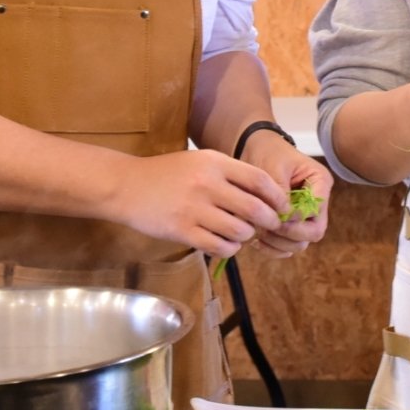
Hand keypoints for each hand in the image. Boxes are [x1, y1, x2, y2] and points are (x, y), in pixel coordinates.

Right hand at [110, 150, 287, 258]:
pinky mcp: (183, 231)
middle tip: (270, 225)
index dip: (277, 196)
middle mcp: (207, 184)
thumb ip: (230, 173)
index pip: (260, 180)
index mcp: (214, 163)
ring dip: (247, 236)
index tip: (283, 206)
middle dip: (270, 221)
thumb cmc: (167, 173)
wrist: (127, 186)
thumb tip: (266, 194)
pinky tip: (226, 244)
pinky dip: (230, 249)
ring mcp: (194, 209)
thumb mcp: (199, 160)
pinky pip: (219, 246)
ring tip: (241, 234)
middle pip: (255, 208)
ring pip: (240, 231)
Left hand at [238, 130, 333, 258]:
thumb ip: (279, 192)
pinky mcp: (291, 226)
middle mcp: (317, 202)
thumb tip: (282, 218)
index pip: (317, 209)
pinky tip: (256, 241)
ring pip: (301, 243)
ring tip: (259, 234)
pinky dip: (273, 248)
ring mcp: (305, 217)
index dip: (298, 217)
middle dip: (290, 234)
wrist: (257, 151)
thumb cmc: (268, 153)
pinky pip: (287, 246)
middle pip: (314, 232)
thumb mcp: (273, 167)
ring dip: (280, 243)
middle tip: (267, 228)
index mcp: (320, 182)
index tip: (277, 215)